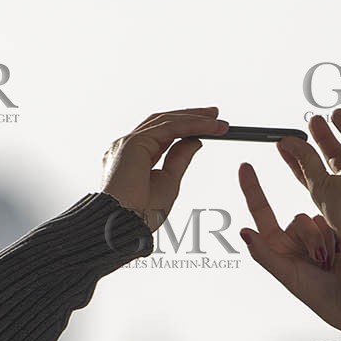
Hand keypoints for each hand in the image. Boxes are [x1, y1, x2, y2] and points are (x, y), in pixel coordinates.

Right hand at [100, 107, 225, 230]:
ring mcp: (128, 143)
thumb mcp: (169, 181)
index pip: (162, 134)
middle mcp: (127, 146)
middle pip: (163, 122)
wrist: (123, 224)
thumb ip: (179, 159)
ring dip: (194, 119)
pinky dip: (190, 125)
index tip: (208, 127)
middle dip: (191, 116)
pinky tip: (208, 127)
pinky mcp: (134, 143)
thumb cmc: (141, 213)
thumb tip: (194, 141)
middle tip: (215, 115)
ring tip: (218, 121)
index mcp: (132, 157)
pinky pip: (168, 128)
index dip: (185, 128)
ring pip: (166, 122)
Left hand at [237, 166, 340, 333]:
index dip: (253, 189)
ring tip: (330, 262)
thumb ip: (265, 254)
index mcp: (277, 247)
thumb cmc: (318, 296)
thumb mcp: (287, 276)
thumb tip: (245, 232)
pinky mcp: (334, 234)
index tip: (244, 168)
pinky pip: (333, 223)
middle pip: (299, 219)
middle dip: (311, 239)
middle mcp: (294, 239)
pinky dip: (337, 239)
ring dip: (325, 241)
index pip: (261, 212)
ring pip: (318, 220)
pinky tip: (340, 255)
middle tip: (318, 262)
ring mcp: (314, 236)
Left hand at [269, 107, 340, 261]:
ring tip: (337, 114)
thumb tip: (288, 142)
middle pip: (334, 153)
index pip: (310, 168)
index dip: (297, 155)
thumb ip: (305, 161)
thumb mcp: (317, 186)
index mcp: (330, 190)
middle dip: (323, 137)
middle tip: (314, 121)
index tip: (285, 142)